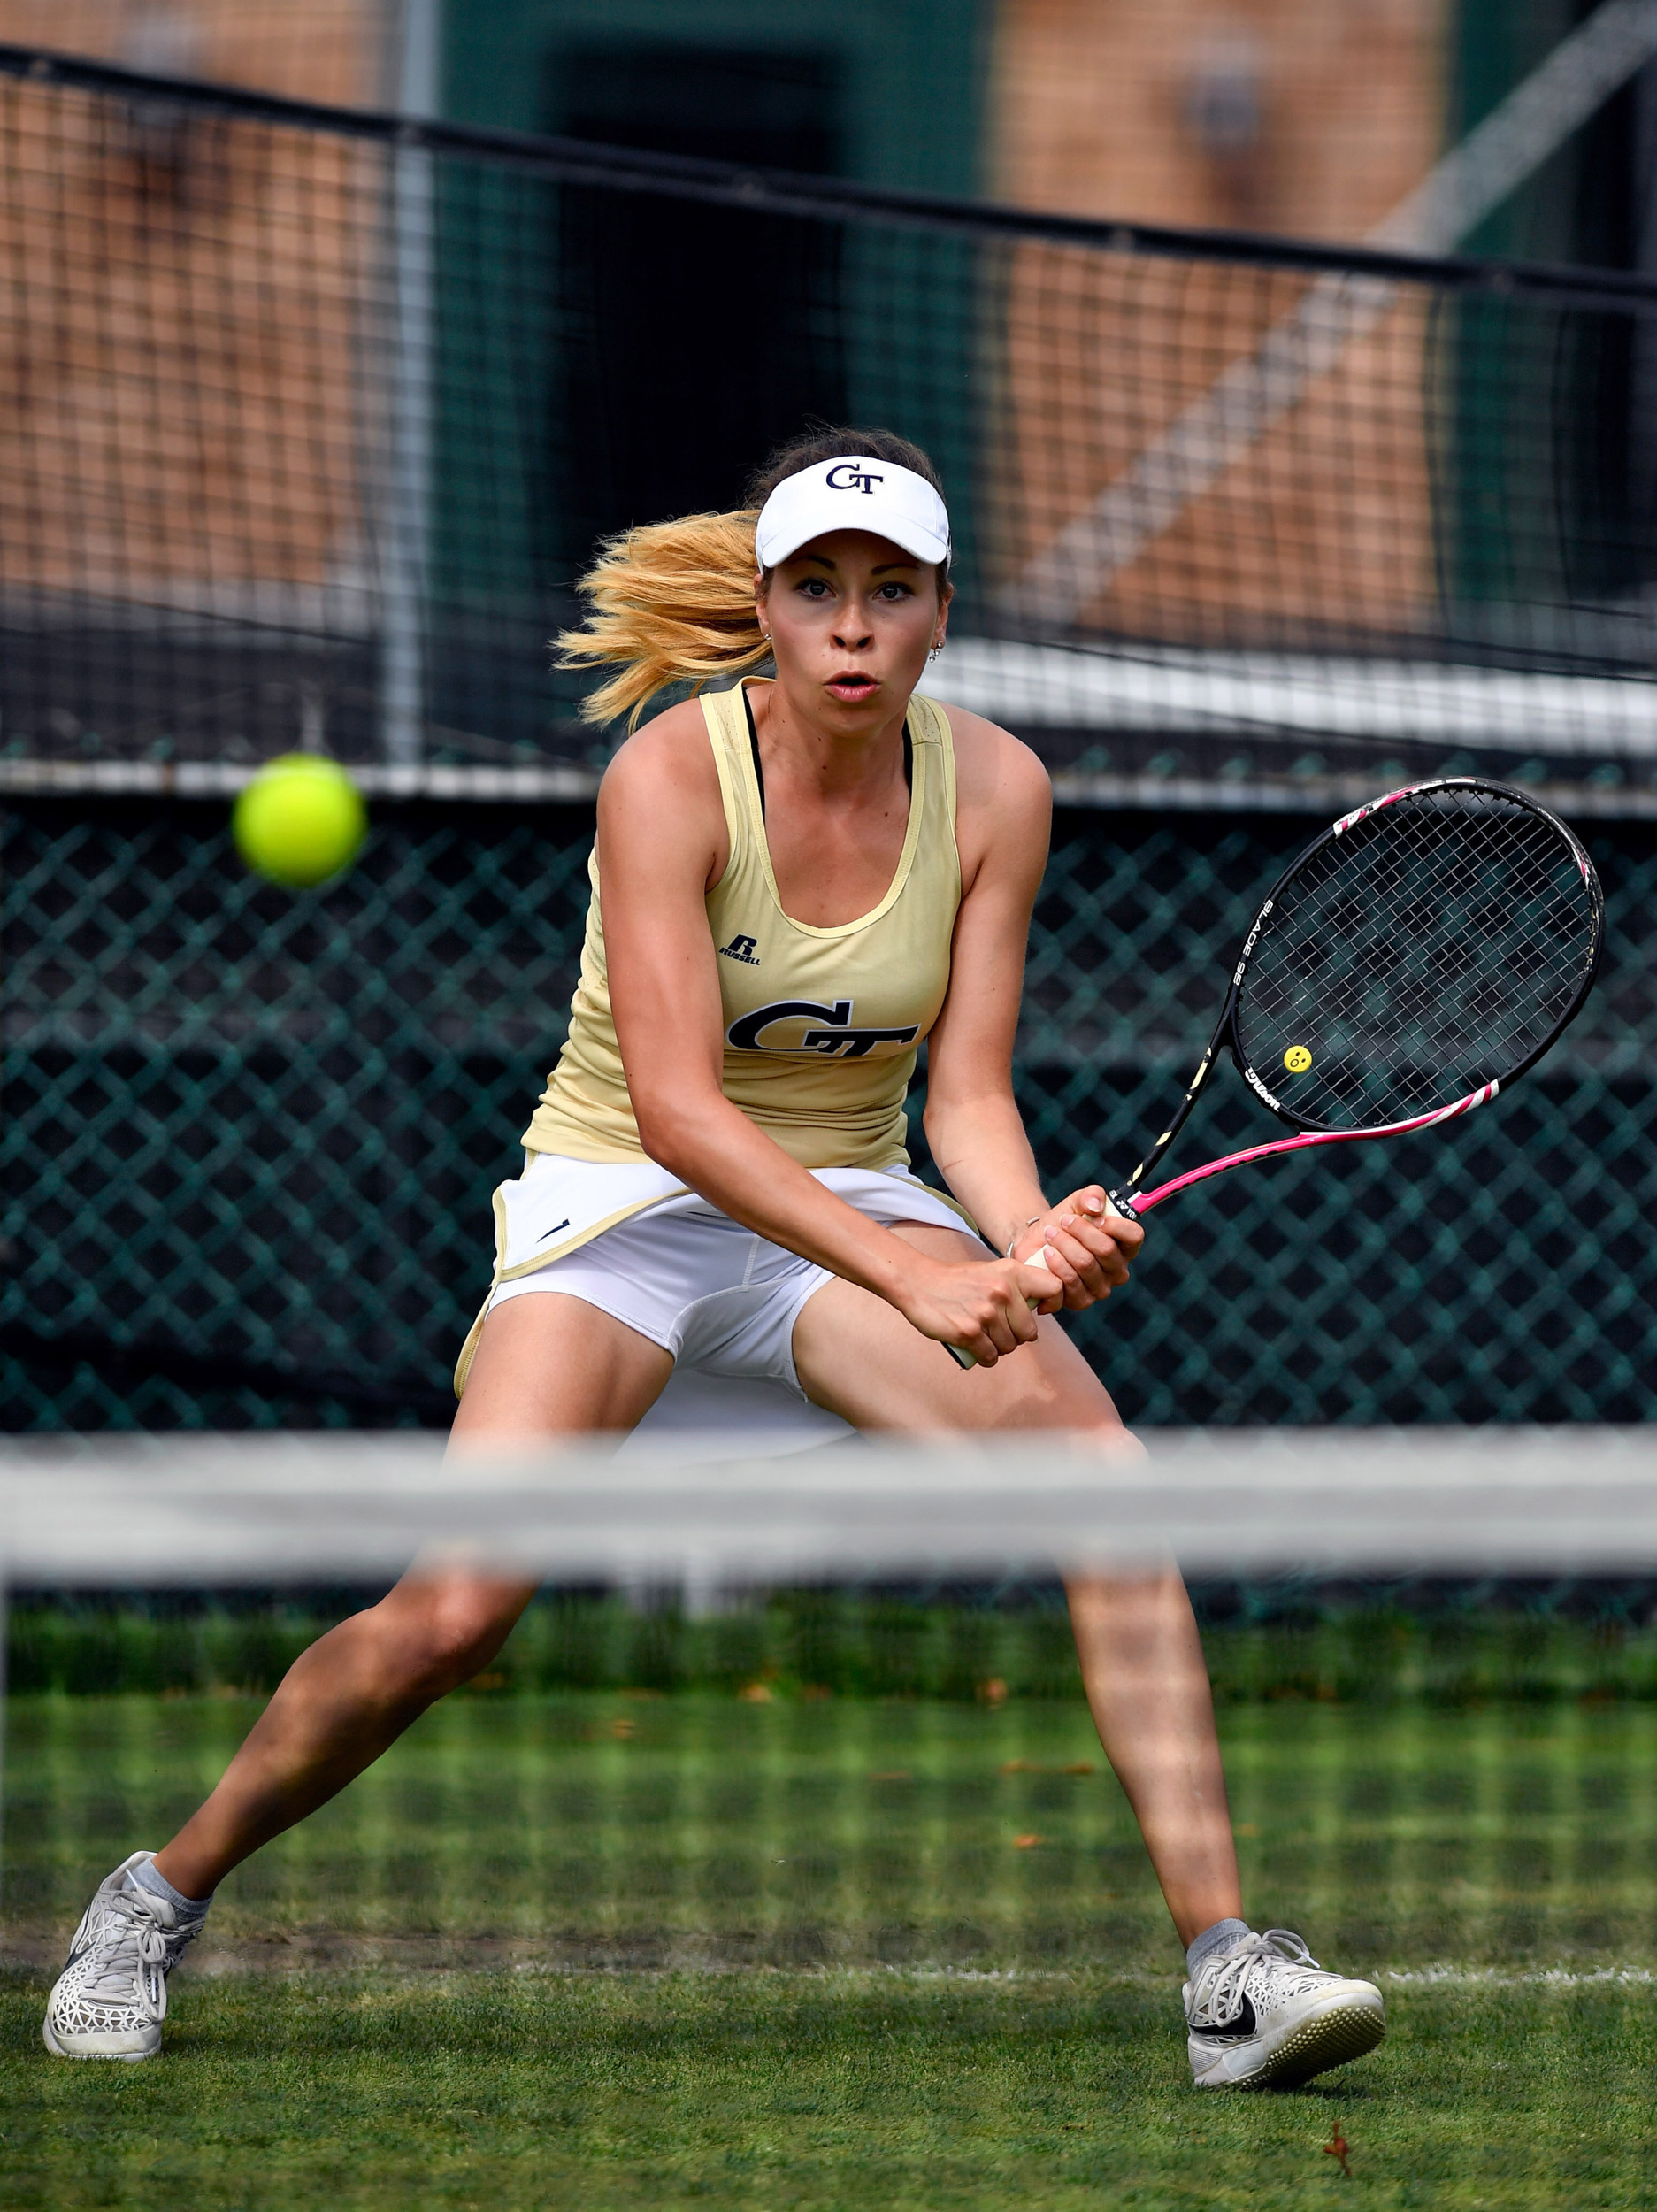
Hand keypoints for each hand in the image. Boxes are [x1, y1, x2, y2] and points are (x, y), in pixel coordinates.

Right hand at [893, 1251, 1066, 1367]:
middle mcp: (1002, 1291)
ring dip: (998, 1348)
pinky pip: (990, 1356)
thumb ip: (1015, 1287)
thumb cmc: (956, 1280)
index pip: (1053, 1288)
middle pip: (1030, 1332)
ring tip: (985, 1338)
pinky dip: (985, 1357)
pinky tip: (978, 1350)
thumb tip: (1039, 1310)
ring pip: (1009, 1347)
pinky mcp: (969, 1332)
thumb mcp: (991, 1271)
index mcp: (1011, 1272)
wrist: (917, 1283)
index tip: (1039, 1311)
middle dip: (1016, 1337)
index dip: (1052, 1303)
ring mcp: (986, 1313)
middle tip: (999, 1331)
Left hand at [1008, 1186, 1142, 1311]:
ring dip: (1063, 1244)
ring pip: (1085, 1264)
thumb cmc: (1064, 1223)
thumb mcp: (1077, 1202)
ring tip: (1050, 1234)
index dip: (1114, 1224)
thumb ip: (1091, 1195)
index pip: (1134, 1236)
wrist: (1037, 1242)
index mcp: (1125, 1246)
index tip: (1093, 1215)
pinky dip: (1055, 1264)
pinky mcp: (1080, 1301)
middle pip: (1106, 1250)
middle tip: (1063, 1221)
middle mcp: (1117, 1271)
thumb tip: (1095, 1206)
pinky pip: (1069, 1283)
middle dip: (1080, 1231)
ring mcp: (1100, 1288)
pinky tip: (1047, 1254)